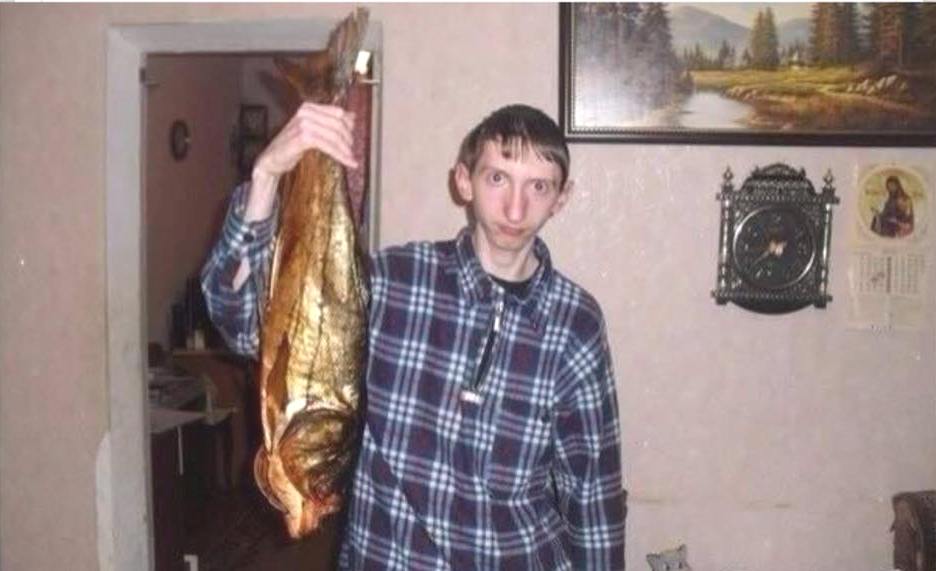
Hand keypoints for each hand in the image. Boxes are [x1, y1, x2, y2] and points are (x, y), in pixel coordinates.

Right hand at [245, 103, 357, 220]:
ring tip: (350, 159)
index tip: (354, 139)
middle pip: (338, 123)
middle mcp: (305, 112)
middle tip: (352, 152)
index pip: (338, 112)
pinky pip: (327, 145)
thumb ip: (330, 124)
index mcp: (309, 107)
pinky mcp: (302, 137)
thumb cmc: (291, 147)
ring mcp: (303, 123)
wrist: (272, 161)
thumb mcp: (313, 132)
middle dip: (349, 139)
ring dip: (345, 149)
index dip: (350, 127)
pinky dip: (339, 154)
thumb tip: (352, 117)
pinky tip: (345, 161)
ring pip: (334, 135)